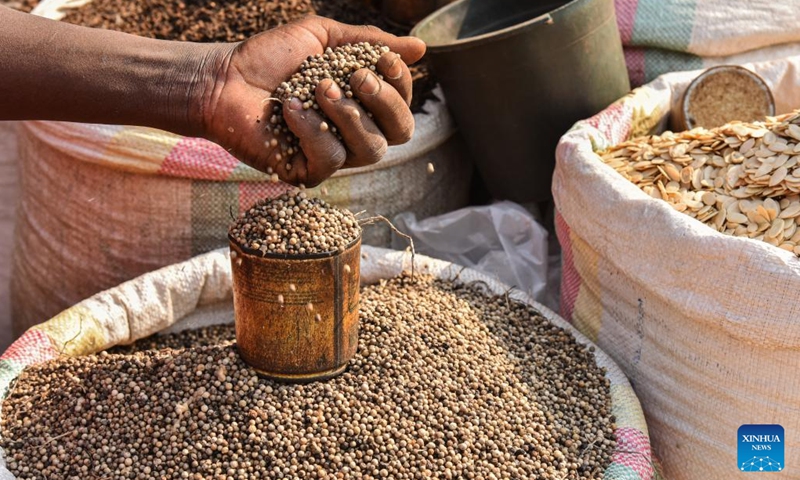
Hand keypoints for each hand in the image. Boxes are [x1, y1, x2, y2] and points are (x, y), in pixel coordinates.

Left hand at [193, 16, 425, 186]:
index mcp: (363, 104)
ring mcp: (334, 155)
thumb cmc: (271, 58)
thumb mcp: (324, 38)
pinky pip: (331, 159)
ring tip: (319, 88)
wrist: (224, 79)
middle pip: (399, 132)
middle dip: (384, 102)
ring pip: (371, 150)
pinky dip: (312, 129)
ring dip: (349, 114)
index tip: (381, 59)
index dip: (401, 84)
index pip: (403, 105)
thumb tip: (422, 47)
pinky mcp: (308, 172)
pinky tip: (291, 108)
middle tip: (356, 77)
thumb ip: (369, 42)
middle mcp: (355, 132)